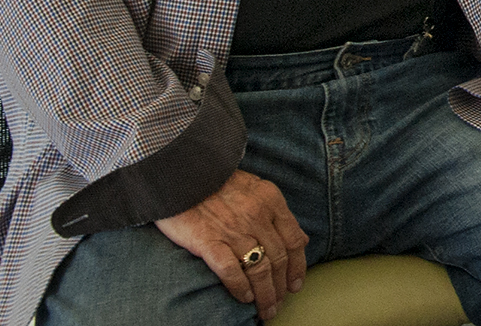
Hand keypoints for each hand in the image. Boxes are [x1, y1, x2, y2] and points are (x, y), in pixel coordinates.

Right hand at [155, 169, 308, 320]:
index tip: (296, 285)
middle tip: (278, 304)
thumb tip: (300, 238)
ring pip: (259, 268)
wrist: (180, 171)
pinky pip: (231, 270)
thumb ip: (277, 212)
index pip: (294, 239)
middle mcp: (257, 216)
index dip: (298, 266)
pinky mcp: (208, 241)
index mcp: (271, 200)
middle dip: (281, 286)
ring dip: (264, 293)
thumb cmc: (217, 180)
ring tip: (265, 308)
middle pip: (278, 259)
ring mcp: (233, 229)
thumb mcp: (256, 188)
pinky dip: (240, 287)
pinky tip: (244, 298)